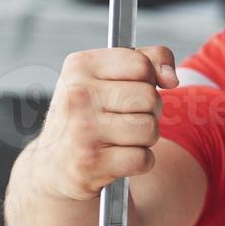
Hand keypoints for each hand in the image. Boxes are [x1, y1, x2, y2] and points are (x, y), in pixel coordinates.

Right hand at [28, 45, 180, 200]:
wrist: (52, 165)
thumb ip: (147, 60)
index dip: (147, 80)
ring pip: (150, 129)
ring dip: (144, 138)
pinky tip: (118, 159)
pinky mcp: (91, 163)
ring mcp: (83, 130)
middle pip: (150, 98)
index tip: (131, 89)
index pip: (142, 65)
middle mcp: (78, 95)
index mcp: (80, 66)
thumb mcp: (105, 77)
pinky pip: (144, 158)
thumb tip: (172, 78)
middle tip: (124, 119)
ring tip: (120, 138)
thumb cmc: (87, 114)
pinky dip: (139, 162)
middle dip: (148, 111)